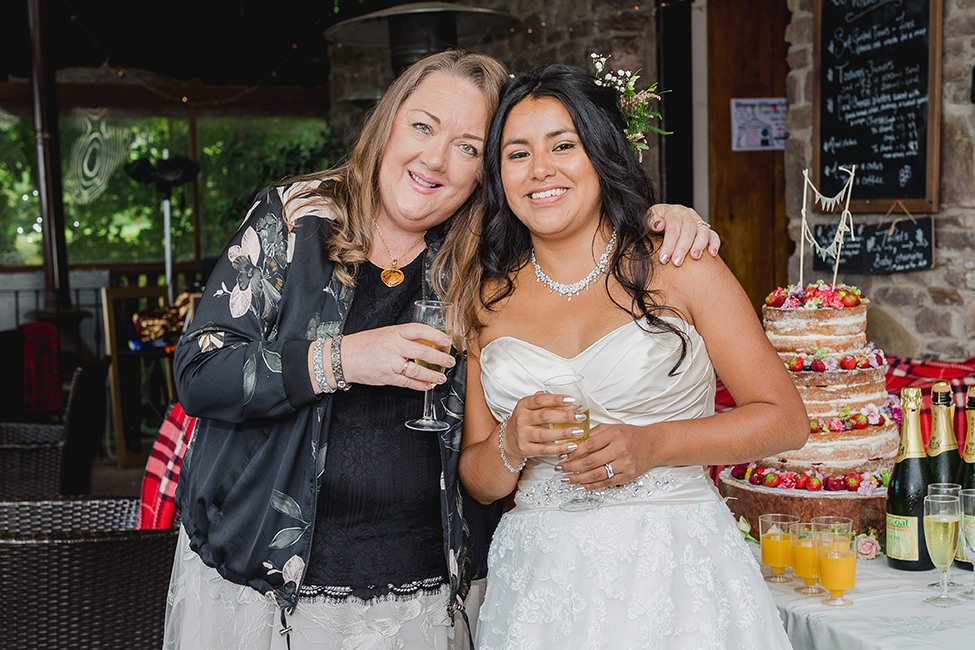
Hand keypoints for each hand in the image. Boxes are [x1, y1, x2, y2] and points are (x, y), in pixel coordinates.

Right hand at [340, 322, 455, 390]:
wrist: (344, 357)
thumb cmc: (365, 344)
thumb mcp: (386, 333)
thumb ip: (404, 338)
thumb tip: (427, 343)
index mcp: (394, 332)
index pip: (419, 330)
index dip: (436, 335)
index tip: (447, 341)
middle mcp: (393, 346)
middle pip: (423, 352)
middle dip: (440, 358)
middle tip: (450, 361)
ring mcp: (390, 363)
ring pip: (417, 371)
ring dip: (432, 375)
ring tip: (441, 378)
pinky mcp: (387, 377)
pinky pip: (407, 383)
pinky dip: (419, 385)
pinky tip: (427, 385)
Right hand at [502, 392, 585, 462]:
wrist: (507, 440)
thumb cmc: (525, 421)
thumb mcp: (531, 408)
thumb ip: (547, 403)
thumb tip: (571, 403)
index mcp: (523, 405)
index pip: (540, 400)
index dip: (556, 399)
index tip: (572, 400)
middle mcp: (521, 419)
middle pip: (545, 416)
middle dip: (565, 416)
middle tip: (581, 417)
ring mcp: (522, 435)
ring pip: (545, 434)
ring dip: (564, 433)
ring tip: (579, 432)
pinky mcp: (525, 449)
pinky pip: (544, 449)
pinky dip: (559, 448)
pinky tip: (571, 446)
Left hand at [556, 422, 649, 488]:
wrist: (652, 445)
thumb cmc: (629, 435)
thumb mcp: (611, 428)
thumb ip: (592, 434)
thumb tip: (572, 443)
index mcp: (614, 435)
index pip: (588, 445)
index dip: (572, 452)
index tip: (561, 455)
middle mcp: (620, 450)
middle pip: (590, 462)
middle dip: (571, 467)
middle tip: (560, 469)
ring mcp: (625, 464)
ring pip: (597, 475)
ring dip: (578, 478)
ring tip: (566, 479)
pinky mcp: (628, 476)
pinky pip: (606, 483)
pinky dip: (592, 486)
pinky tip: (581, 486)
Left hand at [648, 204, 719, 264]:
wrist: (664, 217)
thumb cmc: (655, 221)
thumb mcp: (649, 218)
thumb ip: (651, 222)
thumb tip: (659, 225)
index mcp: (672, 211)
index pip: (672, 228)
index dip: (668, 244)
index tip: (664, 258)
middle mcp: (687, 214)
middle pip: (688, 230)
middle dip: (682, 247)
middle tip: (677, 262)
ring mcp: (698, 221)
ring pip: (703, 231)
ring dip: (699, 245)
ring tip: (694, 257)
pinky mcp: (705, 229)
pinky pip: (713, 235)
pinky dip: (714, 244)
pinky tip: (712, 254)